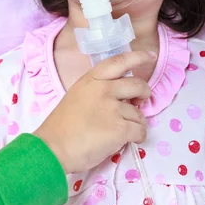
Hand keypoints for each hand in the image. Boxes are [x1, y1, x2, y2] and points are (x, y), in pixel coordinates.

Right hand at [35, 50, 153, 173]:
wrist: (53, 148)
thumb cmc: (62, 127)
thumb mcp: (77, 96)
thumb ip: (98, 92)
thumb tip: (121, 97)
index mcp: (91, 80)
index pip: (119, 61)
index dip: (138, 57)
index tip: (150, 55)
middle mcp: (104, 89)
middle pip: (138, 85)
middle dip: (144, 93)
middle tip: (140, 101)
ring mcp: (113, 108)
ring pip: (139, 113)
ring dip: (136, 122)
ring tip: (122, 131)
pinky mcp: (120, 128)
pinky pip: (140, 130)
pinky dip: (138, 137)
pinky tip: (128, 141)